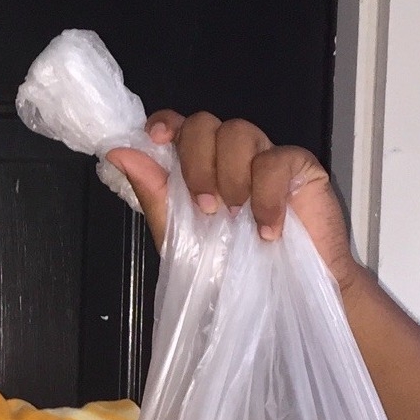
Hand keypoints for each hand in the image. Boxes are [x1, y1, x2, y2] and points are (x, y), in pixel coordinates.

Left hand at [106, 110, 361, 295]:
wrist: (285, 295)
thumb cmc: (230, 265)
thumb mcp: (178, 233)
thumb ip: (151, 190)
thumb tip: (119, 153)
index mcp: (197, 165)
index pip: (178, 125)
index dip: (166, 123)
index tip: (157, 138)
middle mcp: (228, 154)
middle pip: (204, 123)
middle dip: (196, 162)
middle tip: (205, 206)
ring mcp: (264, 156)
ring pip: (238, 131)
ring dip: (230, 177)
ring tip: (235, 217)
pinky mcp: (300, 166)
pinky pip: (276, 159)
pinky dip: (267, 195)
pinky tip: (266, 227)